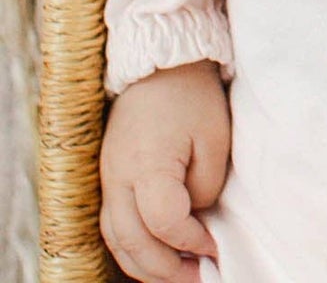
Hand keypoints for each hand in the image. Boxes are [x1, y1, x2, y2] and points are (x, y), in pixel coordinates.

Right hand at [99, 60, 230, 281]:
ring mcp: (109, 181)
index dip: (192, 242)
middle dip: (167, 269)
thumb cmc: (193, 98)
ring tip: (180, 275)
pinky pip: (113, 228)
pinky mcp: (109, 179)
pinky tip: (157, 255)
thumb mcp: (215, 137)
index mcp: (148, 166)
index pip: (164, 223)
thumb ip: (206, 185)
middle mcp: (119, 180)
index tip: (216, 247)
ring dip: (146, 266)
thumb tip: (197, 218)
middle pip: (134, 244)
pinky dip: (132, 249)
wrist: (160, 66)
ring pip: (117, 242)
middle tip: (200, 277)